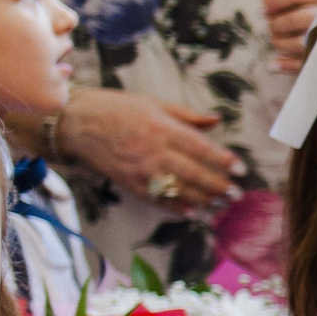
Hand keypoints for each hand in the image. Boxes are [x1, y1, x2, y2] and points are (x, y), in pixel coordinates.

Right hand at [58, 86, 244, 210]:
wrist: (76, 123)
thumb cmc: (117, 109)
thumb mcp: (154, 103)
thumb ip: (187, 116)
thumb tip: (216, 120)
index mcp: (162, 128)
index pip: (200, 147)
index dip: (222, 160)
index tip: (240, 169)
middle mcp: (153, 150)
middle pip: (193, 173)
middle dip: (217, 186)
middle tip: (235, 194)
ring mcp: (140, 169)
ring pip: (177, 189)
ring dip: (202, 200)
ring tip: (221, 206)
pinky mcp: (128, 183)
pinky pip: (156, 199)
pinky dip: (175, 207)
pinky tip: (191, 211)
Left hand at [261, 0, 316, 73]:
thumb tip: (264, 1)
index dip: (276, 2)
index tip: (264, 9)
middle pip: (296, 19)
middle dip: (278, 25)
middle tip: (273, 27)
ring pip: (299, 42)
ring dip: (281, 44)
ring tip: (276, 42)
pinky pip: (307, 63)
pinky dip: (287, 65)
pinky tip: (275, 64)